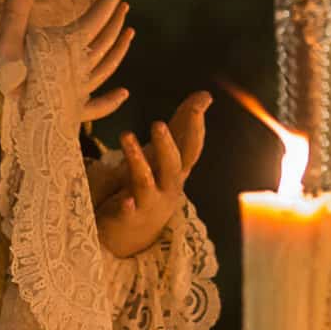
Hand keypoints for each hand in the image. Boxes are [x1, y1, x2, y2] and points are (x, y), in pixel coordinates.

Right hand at [0, 0, 134, 125]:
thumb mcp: (6, 36)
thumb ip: (18, 4)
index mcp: (67, 48)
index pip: (97, 16)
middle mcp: (79, 70)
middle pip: (105, 40)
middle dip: (115, 19)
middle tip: (124, 3)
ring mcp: (77, 93)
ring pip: (107, 68)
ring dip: (119, 50)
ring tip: (130, 34)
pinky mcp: (69, 114)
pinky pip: (97, 107)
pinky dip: (111, 100)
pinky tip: (124, 92)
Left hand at [96, 93, 210, 261]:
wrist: (133, 234)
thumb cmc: (152, 186)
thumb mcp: (165, 155)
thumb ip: (182, 125)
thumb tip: (205, 95)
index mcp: (176, 170)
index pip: (191, 146)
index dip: (196, 125)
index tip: (201, 100)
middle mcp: (167, 187)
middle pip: (173, 165)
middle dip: (167, 144)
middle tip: (158, 123)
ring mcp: (149, 203)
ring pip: (146, 181)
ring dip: (137, 159)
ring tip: (126, 136)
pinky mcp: (128, 216)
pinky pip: (129, 211)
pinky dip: (128, 206)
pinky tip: (125, 200)